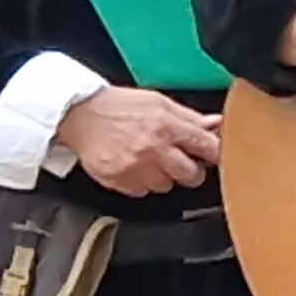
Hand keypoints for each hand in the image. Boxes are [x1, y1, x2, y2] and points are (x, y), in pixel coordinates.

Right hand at [55, 87, 221, 196]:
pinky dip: (141, 183)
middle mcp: (154, 149)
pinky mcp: (118, 180)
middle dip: (190, 170)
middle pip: (191, 176)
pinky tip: (135, 167)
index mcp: (168, 126)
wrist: (78, 114)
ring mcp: (135, 167)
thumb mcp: (158, 102)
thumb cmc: (118, 106)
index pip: (207, 147)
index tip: (215, 156)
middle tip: (180, 161)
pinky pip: (141, 192)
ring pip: (166, 186)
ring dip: (163, 177)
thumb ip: (190, 117)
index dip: (216, 153)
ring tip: (151, 161)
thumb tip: (216, 124)